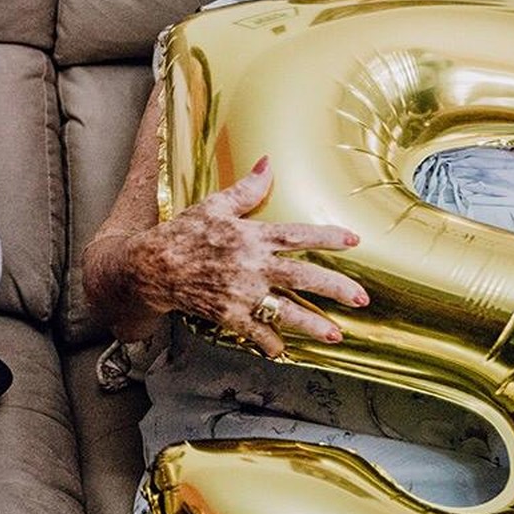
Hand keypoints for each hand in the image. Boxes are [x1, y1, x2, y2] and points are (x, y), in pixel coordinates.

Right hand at [123, 156, 366, 356]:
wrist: (152, 265)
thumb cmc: (183, 233)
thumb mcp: (214, 205)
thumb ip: (247, 189)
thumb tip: (267, 163)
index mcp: (253, 236)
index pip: (299, 235)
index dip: (328, 236)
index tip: (354, 240)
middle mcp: (252, 265)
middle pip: (303, 276)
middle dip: (336, 288)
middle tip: (361, 299)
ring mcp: (241, 293)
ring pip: (285, 311)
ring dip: (312, 324)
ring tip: (335, 335)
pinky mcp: (228, 314)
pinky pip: (255, 332)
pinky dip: (269, 343)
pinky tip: (283, 350)